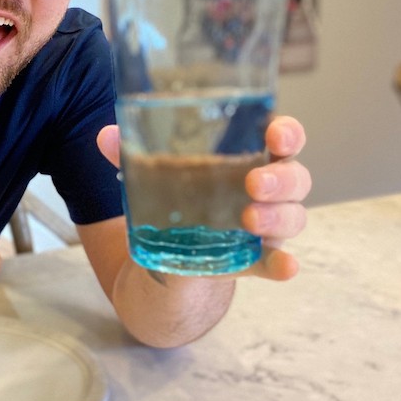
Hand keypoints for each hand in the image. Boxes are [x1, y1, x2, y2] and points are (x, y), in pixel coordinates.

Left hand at [95, 116, 310, 281]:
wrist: (171, 251)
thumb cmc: (178, 194)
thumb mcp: (156, 174)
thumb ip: (134, 154)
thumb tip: (106, 136)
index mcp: (250, 155)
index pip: (283, 137)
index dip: (287, 133)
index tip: (275, 134)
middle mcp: (268, 189)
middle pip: (295, 178)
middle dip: (281, 179)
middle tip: (253, 183)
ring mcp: (267, 226)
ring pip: (293, 217)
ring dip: (278, 217)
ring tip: (249, 220)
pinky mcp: (257, 260)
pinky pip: (277, 262)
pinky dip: (282, 265)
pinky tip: (284, 267)